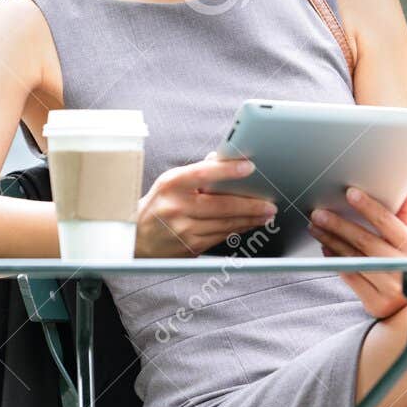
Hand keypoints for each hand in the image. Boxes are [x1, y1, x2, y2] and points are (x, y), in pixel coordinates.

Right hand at [135, 152, 278, 257]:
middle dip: (250, 205)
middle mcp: (177, 207)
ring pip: (226, 223)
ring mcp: (184, 229)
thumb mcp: (170, 182)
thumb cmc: (159, 205)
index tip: (249, 167)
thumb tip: (222, 159)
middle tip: (269, 203)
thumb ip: (197, 172)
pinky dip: (238, 229)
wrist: (138, 238)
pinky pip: (222, 236)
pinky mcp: (191, 246)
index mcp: (171, 184)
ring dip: (250, 219)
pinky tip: (249, 224)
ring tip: (266, 214)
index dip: (227, 170)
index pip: (203, 174)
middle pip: (222, 205)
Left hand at [307, 186, 406, 316]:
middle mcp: (402, 266)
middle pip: (365, 241)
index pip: (387, 222)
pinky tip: (325, 249)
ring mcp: (388, 287)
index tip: (350, 193)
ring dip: (330, 241)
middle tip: (318, 213)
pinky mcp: (375, 302)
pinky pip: (350, 277)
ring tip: (315, 228)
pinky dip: (335, 261)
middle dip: (339, 225)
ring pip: (353, 259)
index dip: (368, 206)